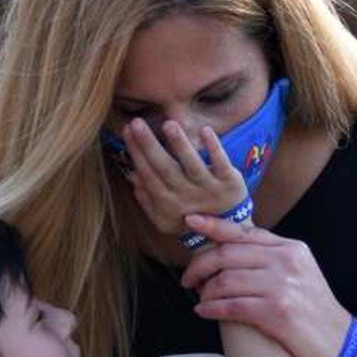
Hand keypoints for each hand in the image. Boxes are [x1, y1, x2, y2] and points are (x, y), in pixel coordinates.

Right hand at [121, 118, 247, 236]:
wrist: (226, 234)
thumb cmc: (188, 219)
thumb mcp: (163, 217)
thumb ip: (146, 198)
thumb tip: (131, 175)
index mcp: (167, 202)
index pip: (148, 174)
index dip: (136, 153)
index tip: (126, 129)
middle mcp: (187, 195)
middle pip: (165, 168)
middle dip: (150, 145)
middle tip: (136, 122)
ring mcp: (209, 189)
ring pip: (192, 165)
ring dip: (180, 145)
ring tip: (169, 124)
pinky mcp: (230, 183)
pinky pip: (221, 164)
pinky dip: (214, 148)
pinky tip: (205, 130)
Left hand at [179, 215, 351, 356]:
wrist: (341, 344)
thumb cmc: (314, 312)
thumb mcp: (300, 274)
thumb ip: (271, 260)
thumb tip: (230, 255)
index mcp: (291, 249)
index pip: (244, 232)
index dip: (213, 226)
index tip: (191, 222)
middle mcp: (286, 262)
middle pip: (227, 254)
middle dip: (200, 266)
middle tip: (188, 279)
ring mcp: (282, 286)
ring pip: (225, 280)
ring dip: (205, 291)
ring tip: (201, 298)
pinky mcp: (276, 312)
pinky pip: (230, 305)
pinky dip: (211, 308)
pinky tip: (203, 311)